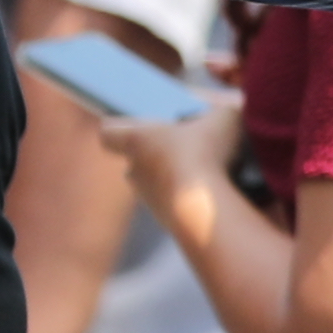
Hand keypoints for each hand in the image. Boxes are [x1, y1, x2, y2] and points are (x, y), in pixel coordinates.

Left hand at [84, 94, 244, 259]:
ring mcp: (148, 199)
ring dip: (174, 178)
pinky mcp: (166, 221)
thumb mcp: (224, 117)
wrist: (206, 210)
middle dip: (157, 154)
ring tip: (206, 173)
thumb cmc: (206, 154)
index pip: (108, 133)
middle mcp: (135, 170)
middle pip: (135, 160)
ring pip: (155, 184)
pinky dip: (189, 200)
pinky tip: (215, 195)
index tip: (140, 128)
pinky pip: (174, 205)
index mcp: (137, 139)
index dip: (119, 128)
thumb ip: (221, 110)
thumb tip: (223, 111)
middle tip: (185, 147)